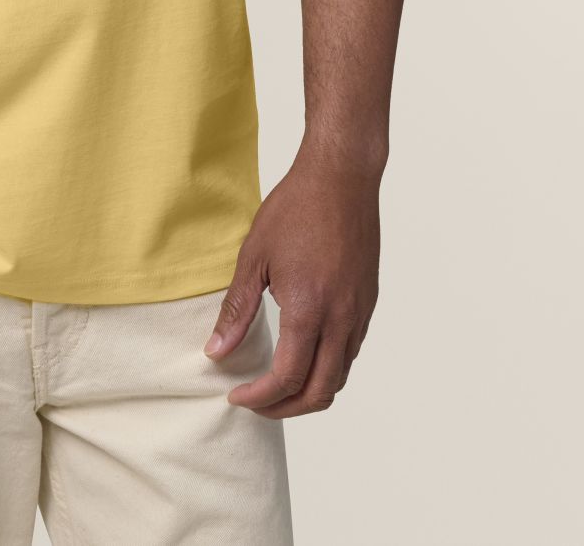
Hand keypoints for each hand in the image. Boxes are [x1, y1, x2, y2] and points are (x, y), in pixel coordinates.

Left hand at [204, 145, 381, 417]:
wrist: (342, 176)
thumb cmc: (296, 208)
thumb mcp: (254, 256)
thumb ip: (237, 309)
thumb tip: (216, 352)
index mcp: (309, 309)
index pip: (286, 378)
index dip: (259, 397)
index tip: (236, 396)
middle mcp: (341, 319)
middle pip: (319, 392)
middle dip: (284, 407)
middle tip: (254, 401)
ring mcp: (359, 312)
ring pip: (339, 376)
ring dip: (309, 392)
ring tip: (276, 384)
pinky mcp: (368, 302)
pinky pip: (350, 352)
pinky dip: (327, 368)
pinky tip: (303, 352)